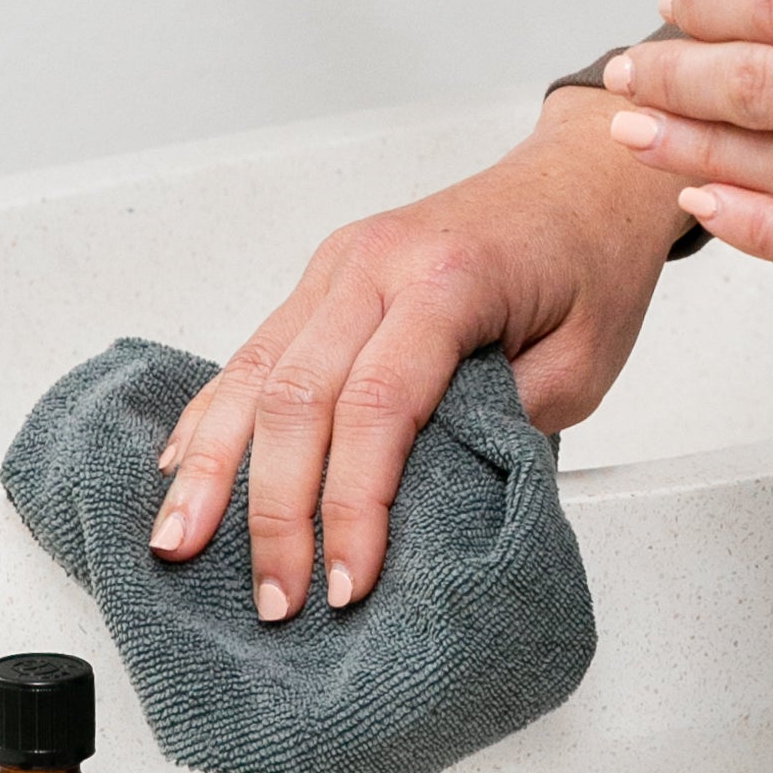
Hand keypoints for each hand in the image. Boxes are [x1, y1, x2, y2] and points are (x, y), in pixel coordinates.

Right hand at [147, 88, 685, 620]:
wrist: (587, 175)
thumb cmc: (592, 263)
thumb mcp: (580, 364)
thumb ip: (497, 430)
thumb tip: (420, 510)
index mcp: (448, 279)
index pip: (377, 407)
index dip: (352, 506)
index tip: (348, 585)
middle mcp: (376, 262)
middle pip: (297, 395)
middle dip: (275, 509)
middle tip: (274, 597)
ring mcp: (340, 263)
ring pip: (255, 371)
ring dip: (212, 466)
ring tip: (179, 545)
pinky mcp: (325, 276)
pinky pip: (256, 350)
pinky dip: (216, 413)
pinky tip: (181, 466)